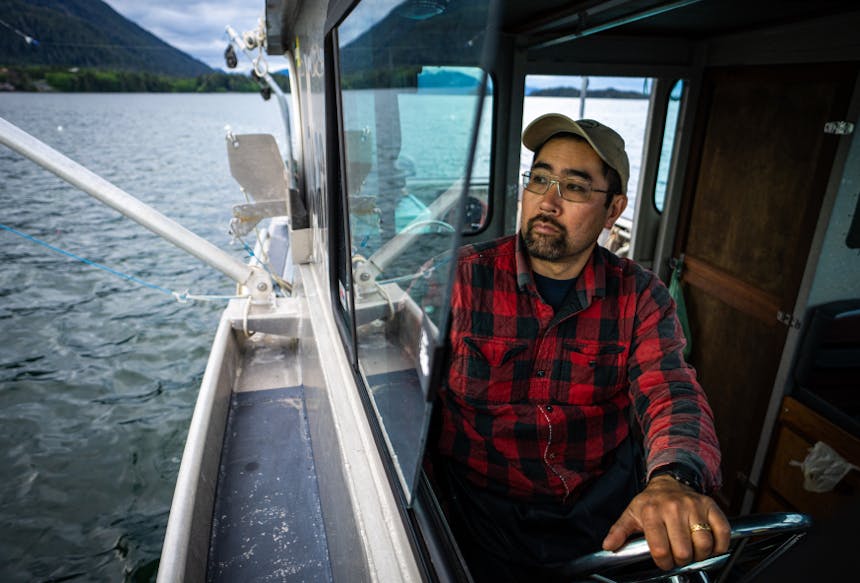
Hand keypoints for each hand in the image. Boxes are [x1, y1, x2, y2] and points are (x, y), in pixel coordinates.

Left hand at [601, 474, 729, 570]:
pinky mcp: (711, 506)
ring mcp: (694, 506)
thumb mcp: (631, 514)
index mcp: (652, 512)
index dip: (663, 562)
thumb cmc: (650, 502)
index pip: (660, 549)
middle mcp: (673, 508)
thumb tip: (608, 546)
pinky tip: (710, 546)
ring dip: (700, 555)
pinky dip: (720, 545)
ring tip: (692, 552)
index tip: (664, 562)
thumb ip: (619, 531)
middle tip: (678, 557)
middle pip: (683, 551)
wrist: (670, 481)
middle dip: (681, 560)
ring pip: (704, 544)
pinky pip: (722, 532)